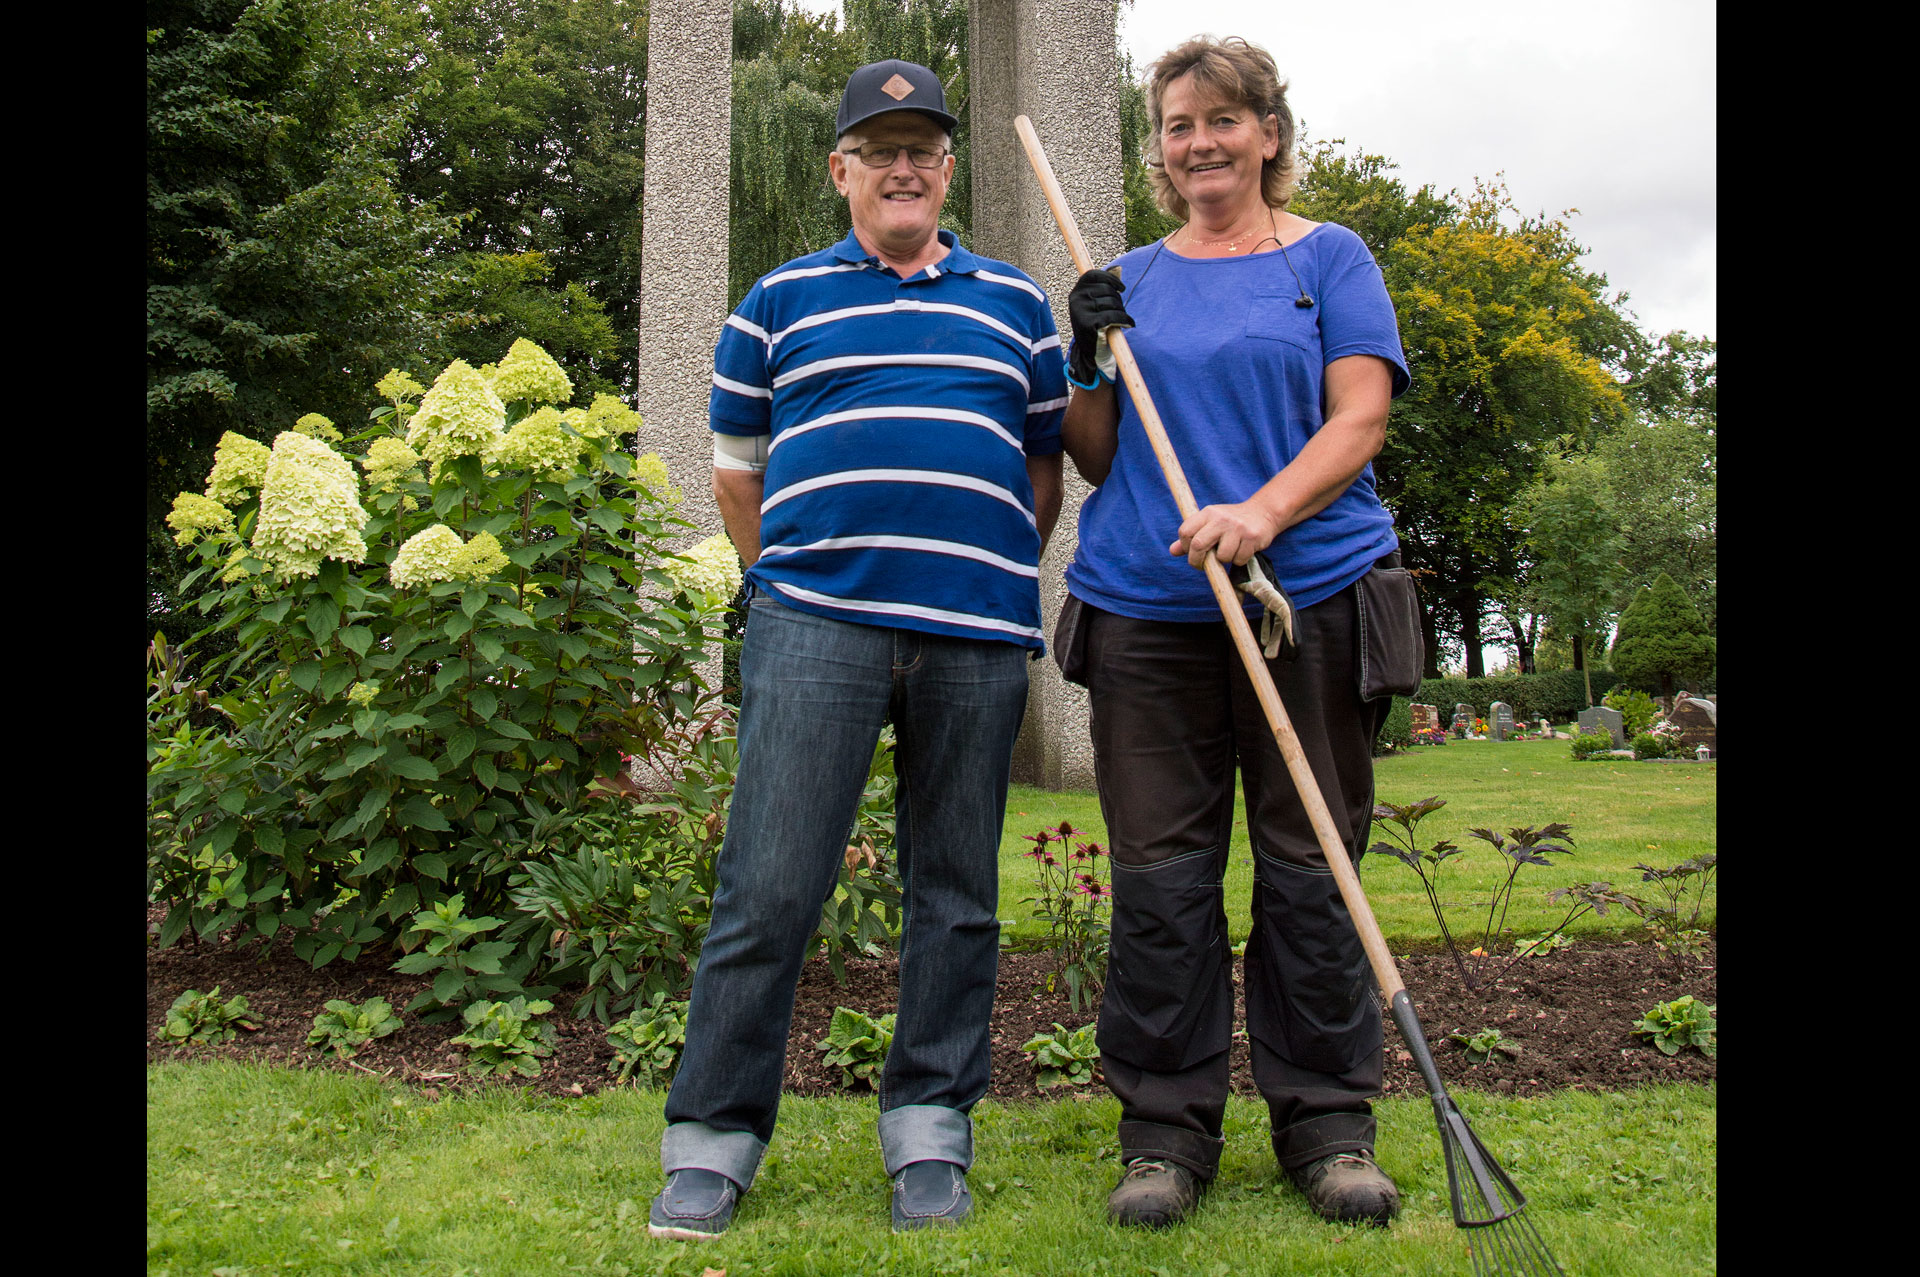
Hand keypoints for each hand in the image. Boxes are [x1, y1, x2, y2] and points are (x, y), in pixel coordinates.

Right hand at [1066, 269, 1132, 384]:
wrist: (1090, 353)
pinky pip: (1114, 315)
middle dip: (1118, 300)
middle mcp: (1076, 299)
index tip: (1122, 288)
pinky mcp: (1088, 324)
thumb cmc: (1095, 325)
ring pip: (1112, 302)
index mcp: (1076, 292)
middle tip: (1120, 312)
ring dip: (1122, 311)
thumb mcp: (1096, 304)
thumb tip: (1119, 268)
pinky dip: (1125, 320)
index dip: (1110, 278)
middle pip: (1106, 289)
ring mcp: (1080, 311)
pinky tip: (1129, 324)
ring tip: (1119, 320)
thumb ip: (1105, 286)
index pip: (1094, 274)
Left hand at [1170, 500, 1280, 568]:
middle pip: (1198, 544)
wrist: (1264, 512)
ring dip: (1225, 561)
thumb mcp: (1210, 523)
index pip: (1185, 532)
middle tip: (1204, 565)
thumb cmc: (1231, 522)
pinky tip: (1243, 550)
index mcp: (1207, 513)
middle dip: (1198, 561)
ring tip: (1231, 551)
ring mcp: (1237, 527)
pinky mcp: (1252, 537)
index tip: (1193, 552)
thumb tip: (1172, 551)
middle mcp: (1221, 518)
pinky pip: (1239, 559)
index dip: (1186, 547)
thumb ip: (1191, 537)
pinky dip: (1239, 560)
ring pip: (1222, 556)